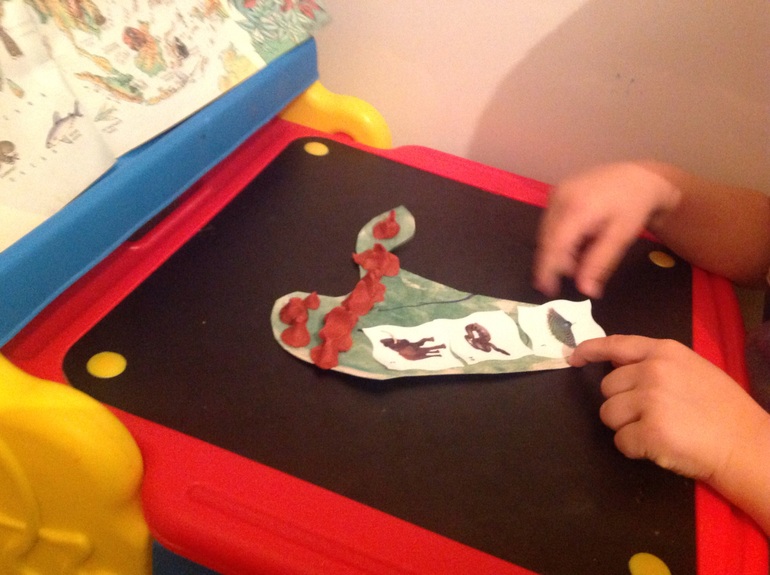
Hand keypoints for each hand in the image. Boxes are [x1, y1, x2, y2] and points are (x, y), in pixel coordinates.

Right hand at [533, 162, 679, 297]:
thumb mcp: (621, 237)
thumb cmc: (634, 207)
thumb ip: (600, 263)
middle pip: (547, 239)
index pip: (554, 244)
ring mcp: (556, 193)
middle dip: (556, 261)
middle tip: (575, 273)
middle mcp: (560, 197)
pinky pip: (550, 221)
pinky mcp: (556, 192)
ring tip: (580, 255)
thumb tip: (585, 291)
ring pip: (546, 231)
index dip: (547, 268)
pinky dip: (559, 236)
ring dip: (558, 249)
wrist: (640, 176)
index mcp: (577, 208)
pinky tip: (578, 240)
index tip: (548, 289)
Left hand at [569, 335, 769, 483]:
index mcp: (665, 352)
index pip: (616, 344)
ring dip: (626, 427)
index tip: (573, 357)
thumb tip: (618, 366)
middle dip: (621, 404)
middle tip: (652, 416)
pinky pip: (620, 441)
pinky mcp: (649, 431)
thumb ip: (656, 364)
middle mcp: (653, 371)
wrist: (748, 445)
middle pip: (607, 388)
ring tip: (659, 430)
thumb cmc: (723, 411)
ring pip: (608, 415)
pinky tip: (661, 446)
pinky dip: (635, 449)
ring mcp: (650, 400)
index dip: (590, 350)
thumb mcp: (693, 370)